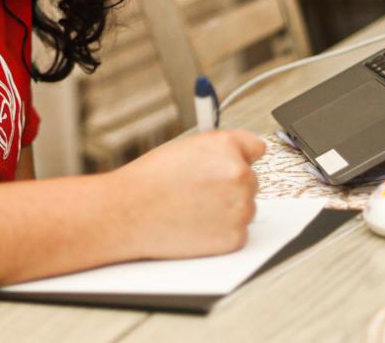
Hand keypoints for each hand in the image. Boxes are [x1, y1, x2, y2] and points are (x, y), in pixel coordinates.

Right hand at [109, 129, 265, 259]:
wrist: (128, 212)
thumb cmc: (148, 180)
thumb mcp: (184, 148)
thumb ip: (215, 151)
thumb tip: (233, 158)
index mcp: (227, 147)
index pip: (256, 148)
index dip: (242, 157)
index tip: (237, 163)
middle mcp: (240, 174)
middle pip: (250, 181)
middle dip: (230, 187)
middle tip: (199, 192)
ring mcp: (241, 207)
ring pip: (244, 208)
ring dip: (226, 211)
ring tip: (192, 209)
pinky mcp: (235, 237)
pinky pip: (238, 233)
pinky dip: (220, 234)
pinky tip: (195, 226)